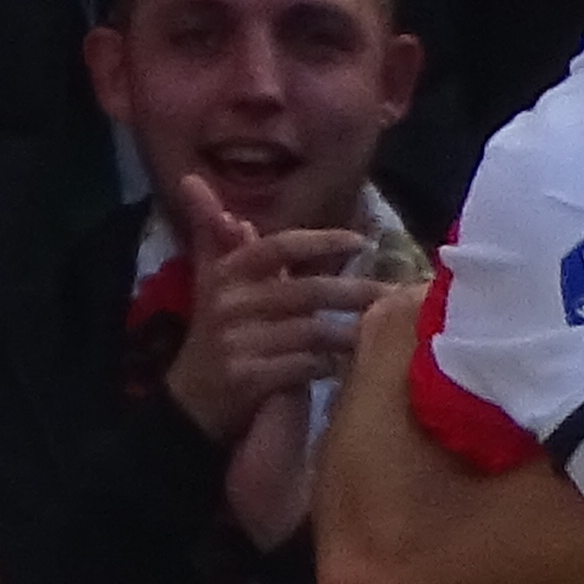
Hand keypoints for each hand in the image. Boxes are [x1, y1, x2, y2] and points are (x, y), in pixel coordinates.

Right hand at [165, 203, 406, 448]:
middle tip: (394, 294)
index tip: (362, 242)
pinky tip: (345, 366)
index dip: (321, 241)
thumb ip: (211, 234)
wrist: (189, 403)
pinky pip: (303, 366)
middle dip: (355, 292)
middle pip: (307, 291)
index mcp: (226, 274)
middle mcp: (231, 303)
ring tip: (379, 332)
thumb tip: (194, 180)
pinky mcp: (249, 378)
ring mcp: (240, 342)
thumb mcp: (207, 281)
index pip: (278, 246)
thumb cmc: (212, 335)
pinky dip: (328, 365)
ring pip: (311, 332)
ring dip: (349, 333)